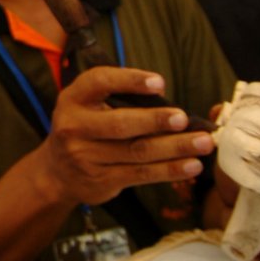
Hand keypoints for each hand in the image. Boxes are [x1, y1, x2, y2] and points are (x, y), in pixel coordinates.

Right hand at [40, 66, 215, 206]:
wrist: (57, 172)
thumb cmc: (84, 128)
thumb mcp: (87, 105)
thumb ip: (117, 98)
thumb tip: (164, 94)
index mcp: (73, 99)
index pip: (99, 82)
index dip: (130, 80)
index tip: (159, 82)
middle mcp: (74, 127)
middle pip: (120, 123)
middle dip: (156, 121)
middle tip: (184, 119)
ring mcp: (86, 156)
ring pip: (137, 151)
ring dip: (174, 147)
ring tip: (202, 143)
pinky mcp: (102, 180)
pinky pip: (141, 174)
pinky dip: (169, 170)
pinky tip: (191, 165)